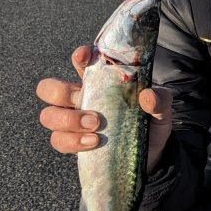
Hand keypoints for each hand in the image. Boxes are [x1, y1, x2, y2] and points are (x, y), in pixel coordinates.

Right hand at [36, 46, 172, 173]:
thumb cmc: (151, 123)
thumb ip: (159, 99)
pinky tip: (94, 143)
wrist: (152, 155)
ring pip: (48, 116)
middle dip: (60, 92)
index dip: (79, 56)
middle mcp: (82, 98)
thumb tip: (148, 96)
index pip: (82, 61)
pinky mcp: (74, 143)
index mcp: (100, 81)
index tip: (84, 56)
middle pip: (49, 88)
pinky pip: (59, 140)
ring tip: (95, 127)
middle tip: (90, 108)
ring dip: (68, 120)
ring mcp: (74, 121)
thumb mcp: (161, 109)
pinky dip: (73, 141)